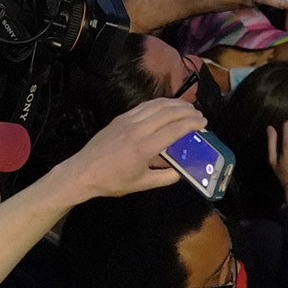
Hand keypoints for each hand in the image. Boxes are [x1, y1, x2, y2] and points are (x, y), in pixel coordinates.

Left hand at [64, 96, 204, 197]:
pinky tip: (166, 106)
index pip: (175, 129)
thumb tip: (180, 172)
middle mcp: (138, 130)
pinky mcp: (120, 118)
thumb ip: (165, 178)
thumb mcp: (142, 184)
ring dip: (175, 103)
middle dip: (187, 110)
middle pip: (168, 112)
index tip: (203, 122)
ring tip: (187, 107)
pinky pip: (144, 106)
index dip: (192, 123)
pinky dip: (159, 104)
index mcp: (145, 148)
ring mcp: (128, 121)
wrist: (83, 172)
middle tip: (199, 114)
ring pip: (156, 105)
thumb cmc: (112, 181)